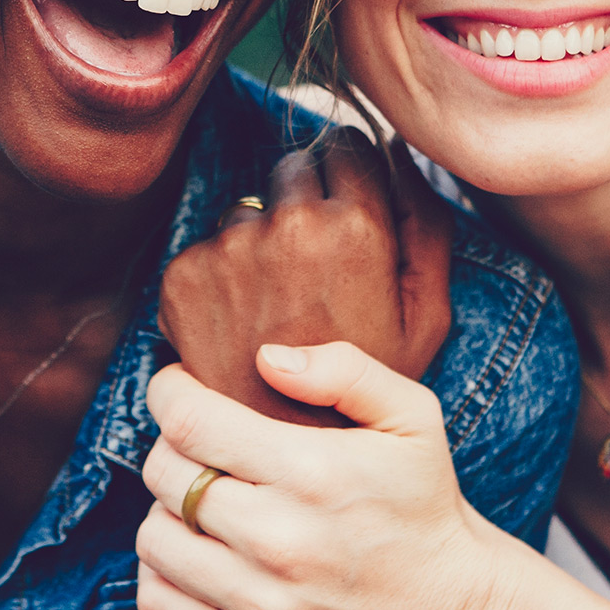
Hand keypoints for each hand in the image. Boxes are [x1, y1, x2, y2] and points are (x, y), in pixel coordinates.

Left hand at [135, 342, 522, 609]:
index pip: (190, 422)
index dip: (168, 393)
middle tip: (198, 442)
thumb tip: (266, 358)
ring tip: (200, 498)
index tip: (179, 387)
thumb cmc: (424, 505)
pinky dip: (161, 570)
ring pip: (153, 538)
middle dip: (170, 444)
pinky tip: (196, 550)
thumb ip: (345, 370)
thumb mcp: (412, 416)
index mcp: (313, 472)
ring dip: (166, 508)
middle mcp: (279, 539)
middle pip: (164, 474)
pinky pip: (159, 601)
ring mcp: (262, 602)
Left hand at [157, 132, 451, 425]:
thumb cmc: (367, 391)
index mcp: (356, 228)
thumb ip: (426, 226)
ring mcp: (230, 250)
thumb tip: (401, 153)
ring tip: (276, 311)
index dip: (351, 176)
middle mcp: (289, 227)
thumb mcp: (426, 317)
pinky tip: (239, 329)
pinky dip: (217, 280)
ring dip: (258, 242)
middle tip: (313, 274)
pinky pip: (204, 251)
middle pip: (293, 168)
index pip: (347, 145)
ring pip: (245, 212)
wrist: (286, 465)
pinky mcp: (183, 278)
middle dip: (304, 203)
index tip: (348, 210)